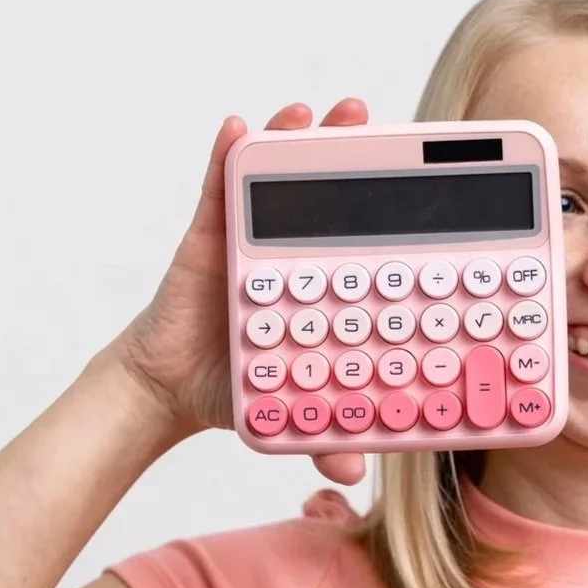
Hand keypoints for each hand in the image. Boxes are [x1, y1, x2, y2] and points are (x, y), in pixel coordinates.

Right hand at [105, 99, 368, 485]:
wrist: (169, 392)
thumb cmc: (234, 386)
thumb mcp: (288, 408)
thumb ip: (321, 432)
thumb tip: (354, 475)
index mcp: (315, 281)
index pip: (354, 232)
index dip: (381, 200)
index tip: (417, 173)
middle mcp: (287, 250)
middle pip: (321, 189)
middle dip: (345, 149)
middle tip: (371, 120)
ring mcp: (247, 237)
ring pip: (273, 177)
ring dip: (293, 137)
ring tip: (316, 112)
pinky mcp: (206, 236)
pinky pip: (216, 187)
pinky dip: (226, 154)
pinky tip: (239, 126)